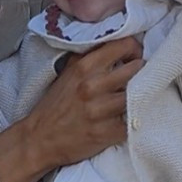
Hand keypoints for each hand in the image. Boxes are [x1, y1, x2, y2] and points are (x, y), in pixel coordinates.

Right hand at [0, 36, 144, 181]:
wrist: (40, 139)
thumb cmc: (56, 105)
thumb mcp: (68, 72)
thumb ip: (89, 56)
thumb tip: (114, 42)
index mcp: (83, 67)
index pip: (122, 45)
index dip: (134, 48)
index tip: (134, 55)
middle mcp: (92, 86)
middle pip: (136, 69)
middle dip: (141, 71)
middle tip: (139, 76)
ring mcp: (100, 110)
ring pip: (139, 94)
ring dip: (140, 95)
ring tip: (135, 96)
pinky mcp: (106, 132)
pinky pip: (134, 121)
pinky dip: (135, 118)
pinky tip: (130, 117)